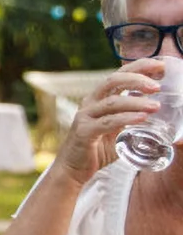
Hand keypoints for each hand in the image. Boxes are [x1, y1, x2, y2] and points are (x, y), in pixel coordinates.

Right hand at [57, 61, 167, 184]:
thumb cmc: (97, 149)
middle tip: (157, 86)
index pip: (119, 75)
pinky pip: (108, 122)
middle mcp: (90, 102)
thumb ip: (132, 119)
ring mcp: (86, 116)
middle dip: (137, 79)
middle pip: (113, 81)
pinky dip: (127, 119)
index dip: (139, 67)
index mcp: (99, 98)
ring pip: (112, 101)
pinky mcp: (85, 132)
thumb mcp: (117, 129)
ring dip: (136, 102)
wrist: (73, 169)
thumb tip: (158, 116)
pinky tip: (142, 119)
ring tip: (156, 106)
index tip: (160, 65)